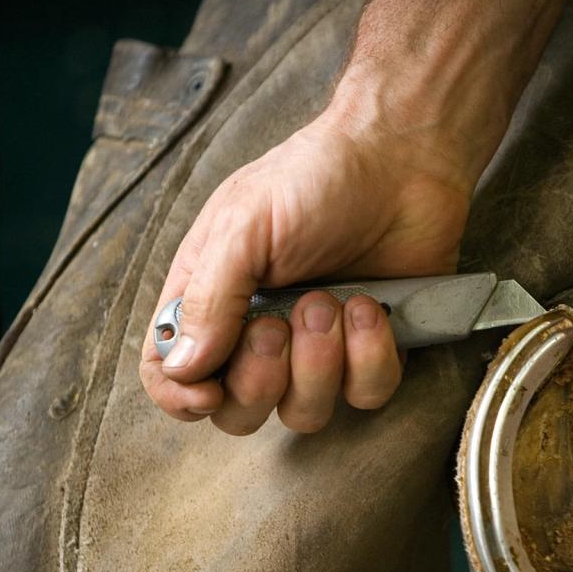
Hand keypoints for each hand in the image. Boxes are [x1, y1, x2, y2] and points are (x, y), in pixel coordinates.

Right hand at [139, 114, 472, 433]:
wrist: (401, 158)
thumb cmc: (316, 178)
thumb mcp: (243, 227)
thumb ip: (207, 300)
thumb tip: (180, 366)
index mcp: (212, 298)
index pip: (170, 373)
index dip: (180, 397)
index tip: (206, 393)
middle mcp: (260, 332)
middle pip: (238, 411)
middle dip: (260, 378)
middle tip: (281, 322)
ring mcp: (319, 348)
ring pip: (305, 413)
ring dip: (318, 365)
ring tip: (331, 301)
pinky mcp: (375, 351)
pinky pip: (366, 395)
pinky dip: (369, 357)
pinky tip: (371, 307)